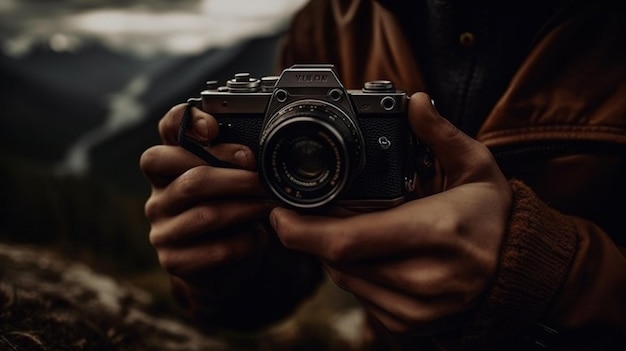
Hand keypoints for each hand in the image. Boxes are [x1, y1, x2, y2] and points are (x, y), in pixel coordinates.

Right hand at [140, 104, 272, 289]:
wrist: (222, 268)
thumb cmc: (230, 215)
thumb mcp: (233, 183)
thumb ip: (235, 163)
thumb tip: (255, 154)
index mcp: (170, 164)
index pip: (167, 129)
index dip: (187, 121)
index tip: (214, 129)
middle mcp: (158, 194)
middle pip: (188, 175)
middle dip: (232, 175)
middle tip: (260, 178)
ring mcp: (162, 228)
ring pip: (204, 213)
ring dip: (244, 209)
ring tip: (267, 207)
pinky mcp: (173, 260)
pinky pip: (214, 249)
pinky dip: (243, 243)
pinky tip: (257, 237)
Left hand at [269, 93, 512, 333]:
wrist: (517, 270)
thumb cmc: (493, 217)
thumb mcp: (476, 167)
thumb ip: (441, 135)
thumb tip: (415, 102)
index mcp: (435, 232)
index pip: (346, 240)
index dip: (302, 230)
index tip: (281, 213)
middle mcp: (424, 277)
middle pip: (337, 262)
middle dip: (312, 237)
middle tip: (305, 214)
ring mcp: (417, 308)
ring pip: (345, 280)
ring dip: (332, 254)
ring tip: (344, 227)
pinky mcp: (411, 324)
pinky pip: (362, 297)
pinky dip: (354, 273)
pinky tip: (368, 253)